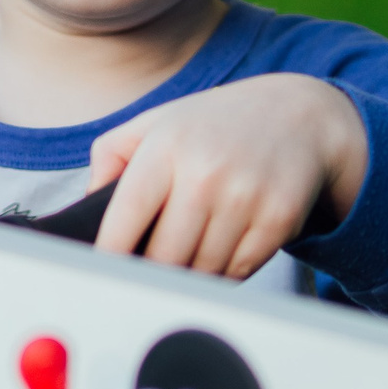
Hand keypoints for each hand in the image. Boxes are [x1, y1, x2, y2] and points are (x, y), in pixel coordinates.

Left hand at [86, 75, 366, 279]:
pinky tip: (221, 250)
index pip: (126, 217)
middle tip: (149, 266)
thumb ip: (112, 156)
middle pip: (163, 256)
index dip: (110, 252)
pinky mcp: (278, 220)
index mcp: (167, 147)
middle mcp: (205, 172)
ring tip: (189, 251)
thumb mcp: (157, 121)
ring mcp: (245, 197)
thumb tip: (88, 205)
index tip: (104, 269)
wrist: (299, 115)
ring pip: (200, 271)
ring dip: (189, 273)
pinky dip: (224, 273)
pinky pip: (237, 273)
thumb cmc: (216, 124)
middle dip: (152, 268)